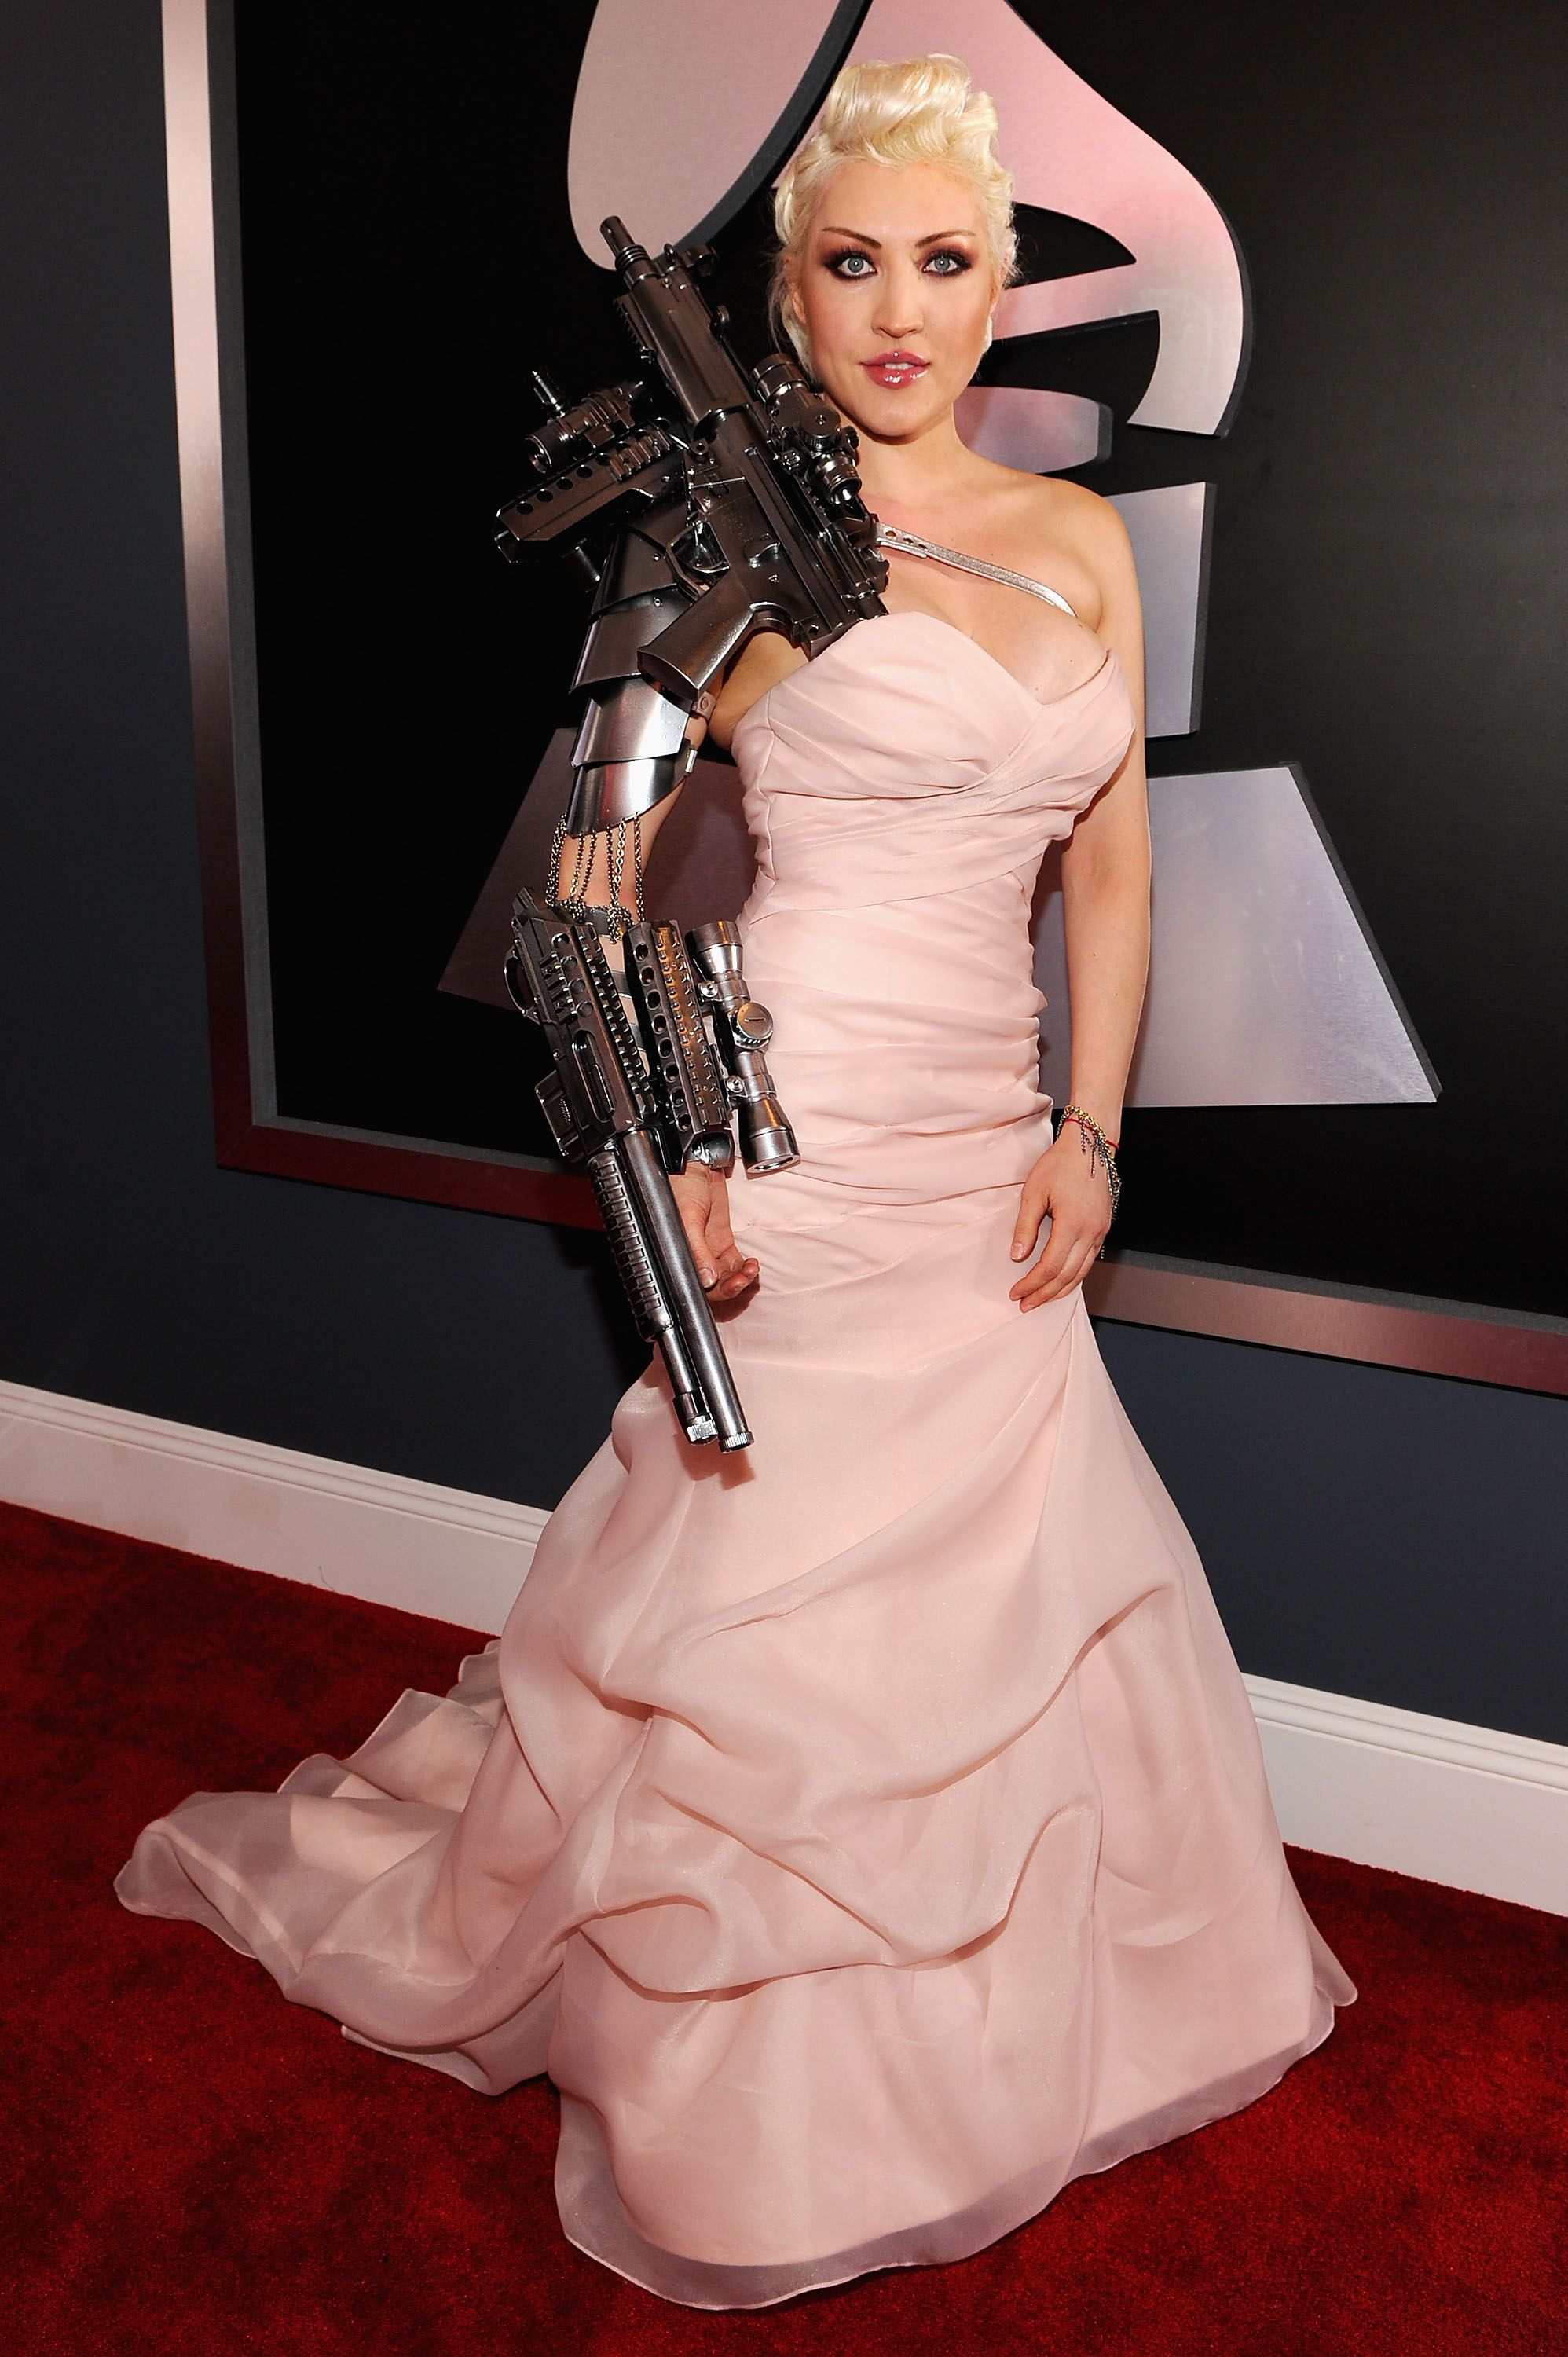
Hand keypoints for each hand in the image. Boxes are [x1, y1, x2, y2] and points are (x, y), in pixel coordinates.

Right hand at [670, 1161, 758, 1303]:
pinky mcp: (719, 1239)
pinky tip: (751, 1264)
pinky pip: (732, 1262)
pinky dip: (743, 1268)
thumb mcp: (687, 1216)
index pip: (695, 1284)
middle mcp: (692, 1254)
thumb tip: (707, 1279)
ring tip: (751, 1270)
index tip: (730, 1284)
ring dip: (739, 1278)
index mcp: (678, 1252)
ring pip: (724, 1276)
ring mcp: (707, 1248)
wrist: (696, 1162)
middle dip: (731, 1287)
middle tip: (744, 1278)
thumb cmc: (681, 1184)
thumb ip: (697, 1249)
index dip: (714, 1291)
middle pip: (713, 1285)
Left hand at [1008, 1126, 1112, 1309]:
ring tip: (1040, 1300)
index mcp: (1073, 1224)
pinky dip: (1073, 1276)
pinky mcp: (1103, 1229)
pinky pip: (1089, 1261)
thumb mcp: (1034, 1193)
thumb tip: (1017, 1257)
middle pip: (1067, 1276)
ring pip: (1081, 1273)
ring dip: (1060, 1290)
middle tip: (1025, 1305)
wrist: (1089, 1146)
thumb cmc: (1060, 1164)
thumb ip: (1025, 1228)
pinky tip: (1061, 1282)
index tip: (1016, 1292)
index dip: (1032, 1284)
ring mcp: (1100, 1232)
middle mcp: (1091, 1232)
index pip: (1051, 1266)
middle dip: (1044, 1294)